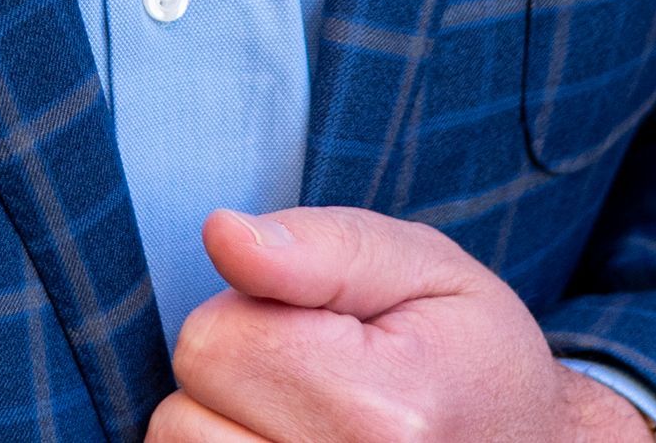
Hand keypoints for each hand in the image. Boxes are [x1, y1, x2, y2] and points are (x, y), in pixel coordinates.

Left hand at [144, 205, 652, 440]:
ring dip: (223, 430)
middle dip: (232, 380)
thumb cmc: (471, 356)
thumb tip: (222, 233)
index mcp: (382, 414)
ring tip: (298, 418)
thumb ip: (318, 246)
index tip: (313, 326)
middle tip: (309, 378)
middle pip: (184, 418)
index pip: (213, 344)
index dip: (247, 316)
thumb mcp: (420, 267)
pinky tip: (280, 441)